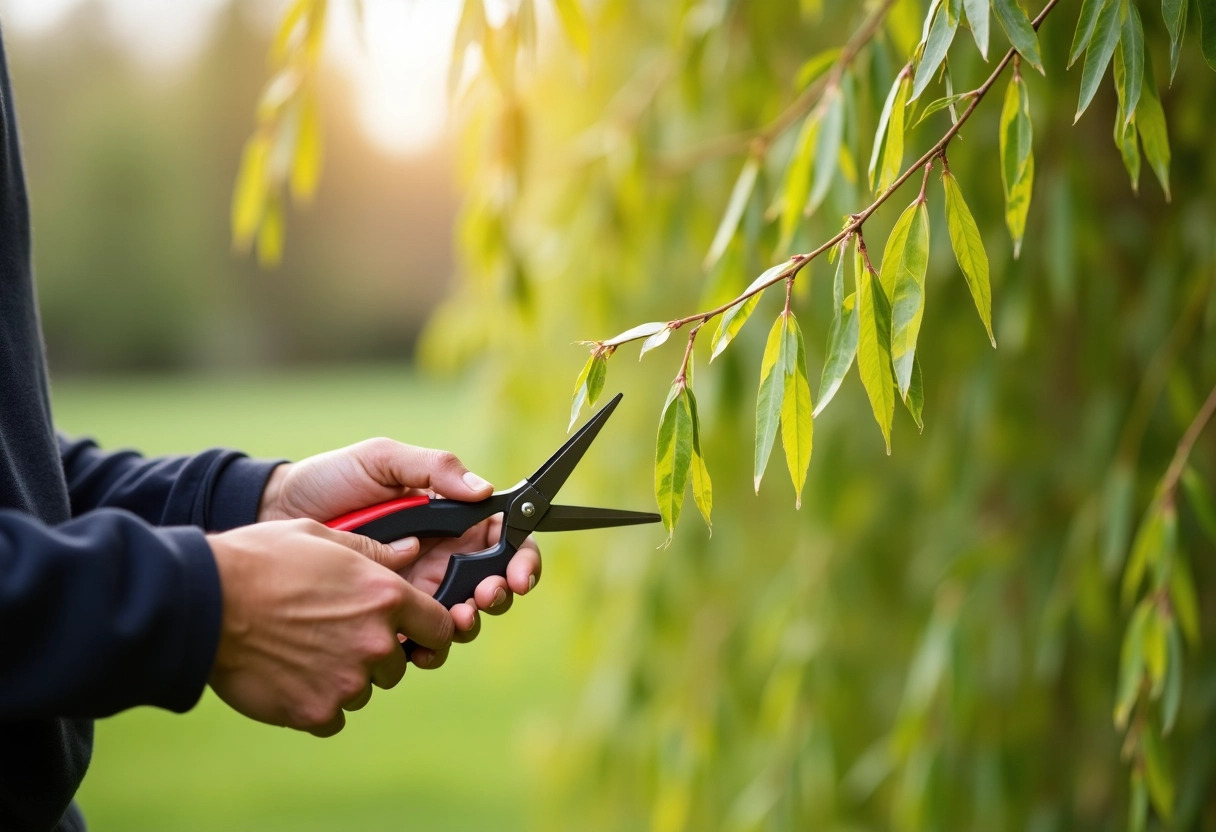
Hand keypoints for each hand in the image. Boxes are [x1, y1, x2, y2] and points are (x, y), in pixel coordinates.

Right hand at [207, 519, 452, 736]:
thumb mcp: (323, 536)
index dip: (428, 631)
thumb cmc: (261, 560)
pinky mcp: (315, 712)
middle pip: (398, 664)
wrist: (204, 602)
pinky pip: (332, 717)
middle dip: (375, 653)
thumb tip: (410, 553)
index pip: (441, 628)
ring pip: (363, 691)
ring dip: (343, 677)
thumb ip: (373, 551)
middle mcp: (376, 643)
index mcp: (386, 597)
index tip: (412, 633)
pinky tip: (289, 677)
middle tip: (333, 634)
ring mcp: (347, 682)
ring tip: (302, 650)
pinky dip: (315, 703)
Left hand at [255, 439, 541, 646]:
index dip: (522, 559)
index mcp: (450, 519)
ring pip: (461, 618)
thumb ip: (433, 469)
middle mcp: (441, 558)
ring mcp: (414, 592)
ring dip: (469, 624)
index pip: (502, 540)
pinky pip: (418, 641)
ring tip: (457, 620)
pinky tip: (420, 645)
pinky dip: (429, 648)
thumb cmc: (329, 480)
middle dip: (498, 595)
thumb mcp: (382, 460)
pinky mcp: (386, 618)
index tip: (518, 574)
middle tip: (485, 596)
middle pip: (491, 585)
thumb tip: (484, 490)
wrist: (273, 513)